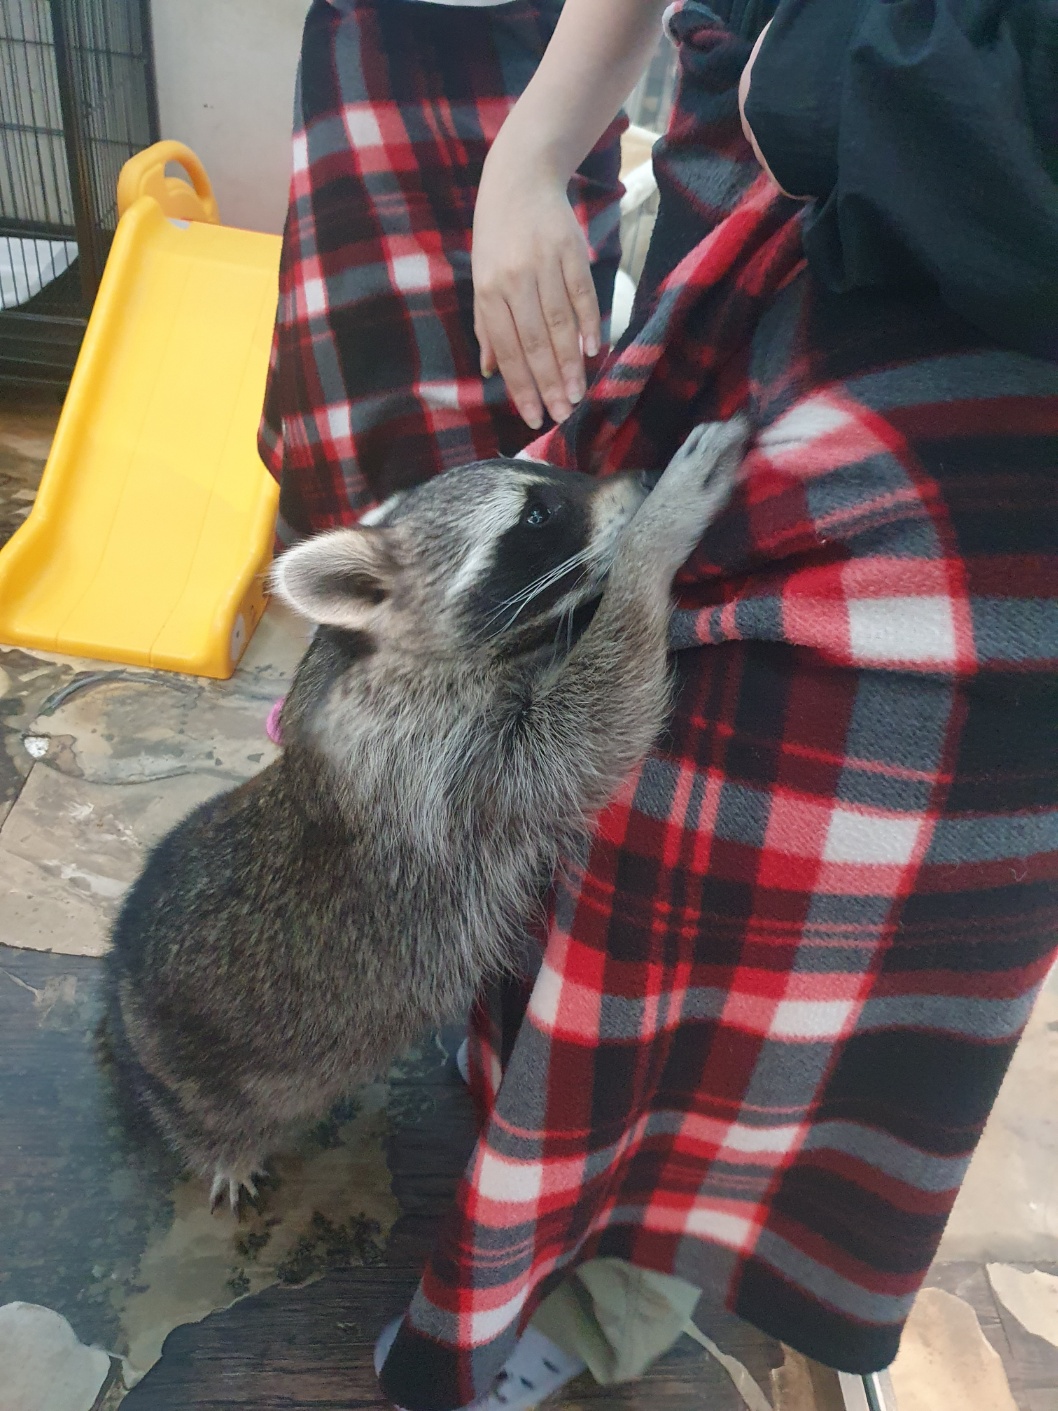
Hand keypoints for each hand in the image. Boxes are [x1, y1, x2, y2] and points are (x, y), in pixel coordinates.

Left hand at [472, 143, 599, 429]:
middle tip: (562, 415)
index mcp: (488, 291)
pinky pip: (582, 293)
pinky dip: (589, 322)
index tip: (532, 417)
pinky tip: (594, 351)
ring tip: (578, 394)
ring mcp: (544, 264)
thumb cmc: (497, 235)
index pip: (507, 349)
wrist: (520, 178)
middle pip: (534, 342)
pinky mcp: (570, 250)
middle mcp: (514, 280)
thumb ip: (486, 325)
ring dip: (570, 363)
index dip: (520, 386)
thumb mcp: (482, 277)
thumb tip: (490, 370)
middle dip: (548, 383)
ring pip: (559, 323)